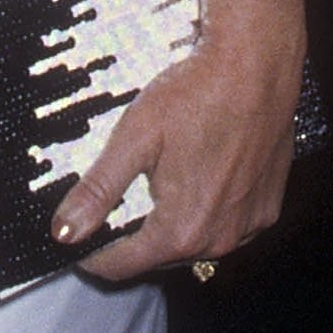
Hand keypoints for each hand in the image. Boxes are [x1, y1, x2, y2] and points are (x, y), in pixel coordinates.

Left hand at [50, 30, 301, 281]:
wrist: (257, 67)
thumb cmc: (196, 94)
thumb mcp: (134, 138)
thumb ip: (99, 190)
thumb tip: (65, 230)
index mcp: (182, 230)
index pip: (124, 265)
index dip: (94, 257)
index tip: (75, 242)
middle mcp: (220, 240)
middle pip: (160, 257)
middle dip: (132, 239)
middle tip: (110, 207)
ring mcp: (248, 226)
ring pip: (195, 243)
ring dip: (171, 227)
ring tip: (152, 188)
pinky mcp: (267, 208)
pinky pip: (227, 225)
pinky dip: (206, 213)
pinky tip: (195, 179)